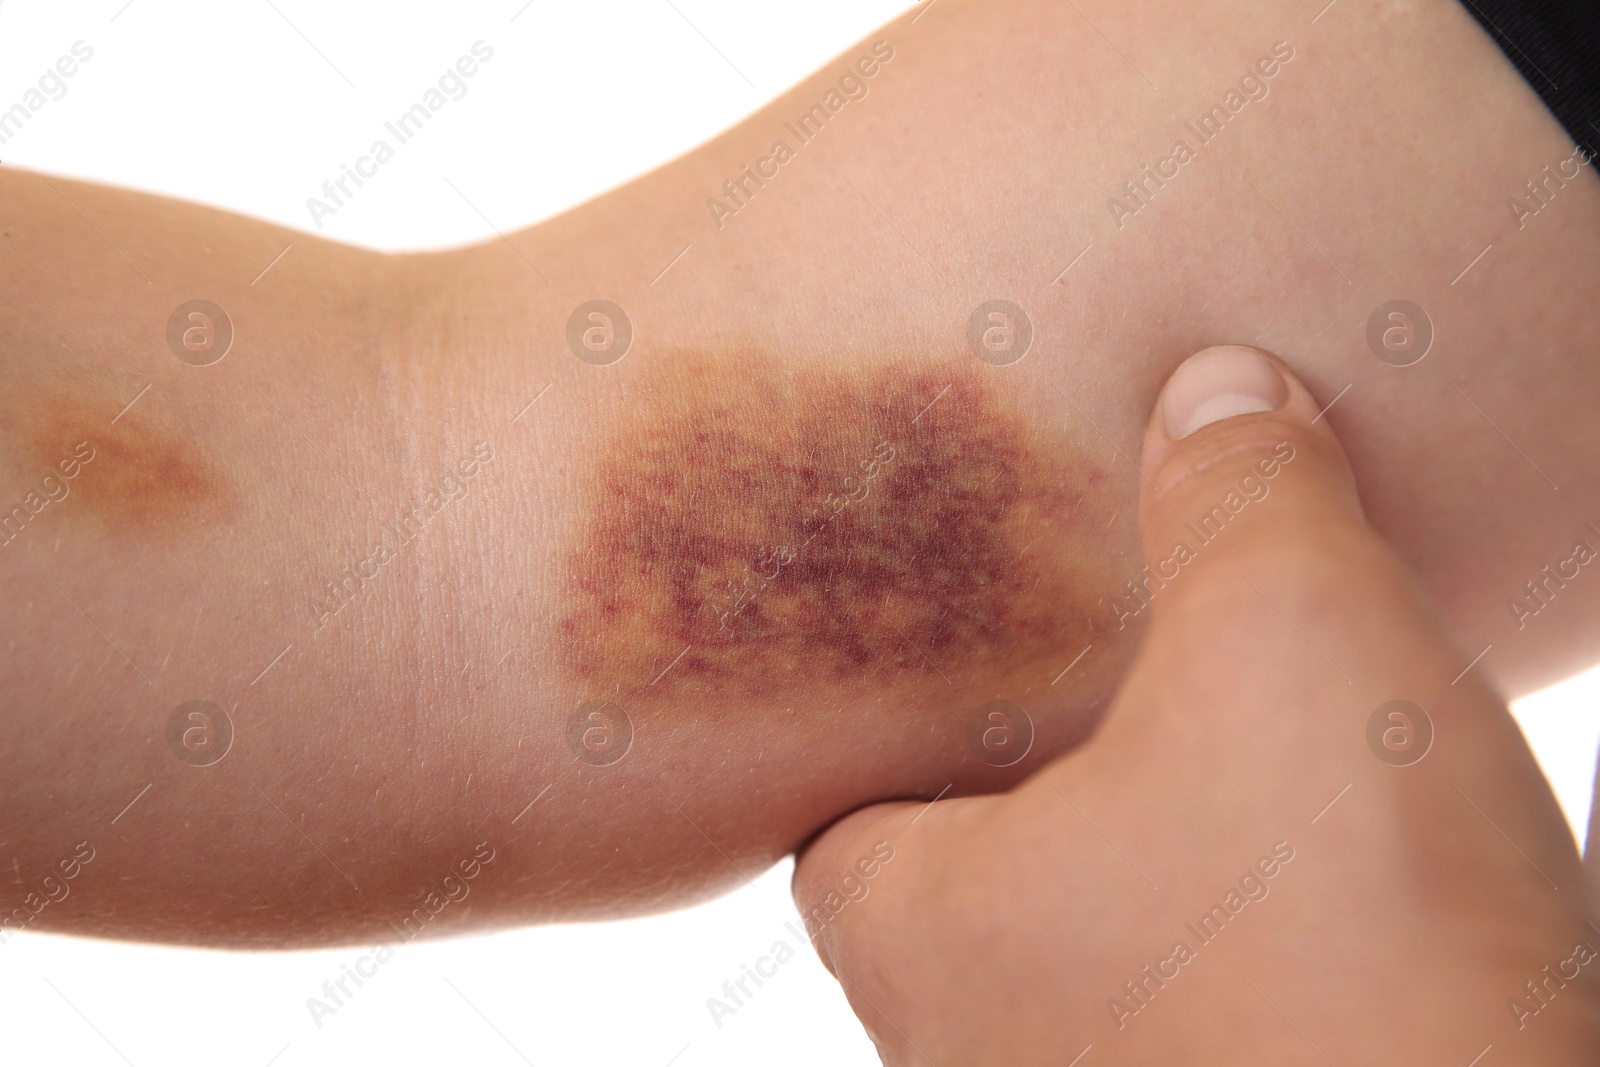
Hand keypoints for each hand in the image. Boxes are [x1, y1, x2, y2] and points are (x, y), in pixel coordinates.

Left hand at [794, 345, 1599, 1064]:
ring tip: (1223, 740)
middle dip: (1032, 767)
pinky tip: (1322, 861)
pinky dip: (1244, 919)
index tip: (951, 639)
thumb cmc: (1340, 939)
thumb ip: (1240, 499)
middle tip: (1098, 660)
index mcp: (923, 925)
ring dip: (1154, 845)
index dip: (886, 717)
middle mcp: (982, 1042)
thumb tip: (1219, 392)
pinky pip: (1210, 995)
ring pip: (1097, 937)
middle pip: (963, 868)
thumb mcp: (1289, 643)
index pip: (834, 811)